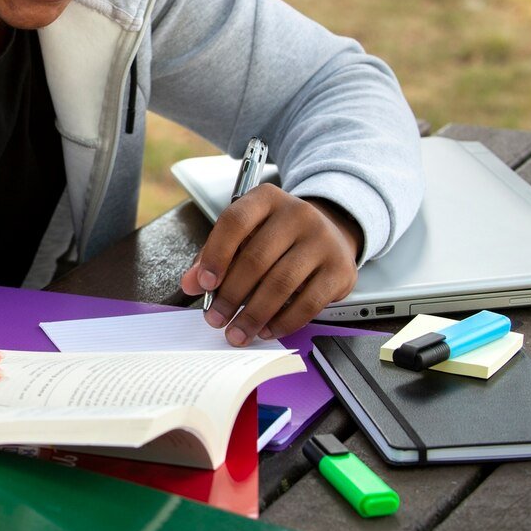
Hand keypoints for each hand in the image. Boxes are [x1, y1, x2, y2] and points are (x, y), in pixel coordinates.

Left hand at [179, 186, 360, 345]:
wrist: (332, 233)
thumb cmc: (279, 237)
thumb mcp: (246, 234)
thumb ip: (215, 254)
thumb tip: (191, 282)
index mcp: (267, 199)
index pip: (235, 222)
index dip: (216, 254)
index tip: (203, 283)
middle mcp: (297, 214)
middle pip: (256, 258)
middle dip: (230, 295)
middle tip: (216, 319)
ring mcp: (322, 241)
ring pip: (281, 284)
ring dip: (253, 315)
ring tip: (238, 332)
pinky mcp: (339, 270)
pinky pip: (308, 303)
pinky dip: (283, 322)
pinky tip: (267, 330)